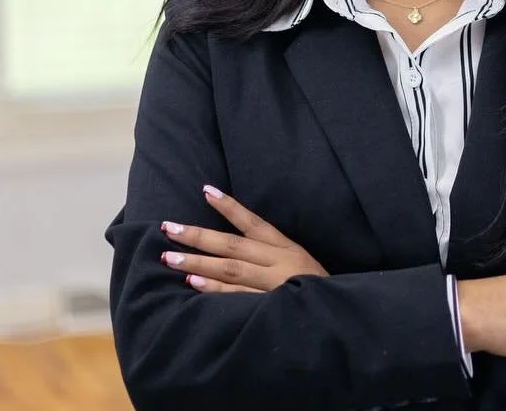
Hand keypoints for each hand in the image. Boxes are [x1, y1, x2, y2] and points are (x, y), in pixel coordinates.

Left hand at [159, 184, 327, 292]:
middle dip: (198, 236)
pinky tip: (193, 283)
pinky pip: (236, 296)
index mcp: (286, 247)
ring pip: (230, 269)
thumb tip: (231, 242)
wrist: (337, 315)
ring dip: (198, 262)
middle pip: (232, 245)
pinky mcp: (269, 306)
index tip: (205, 191)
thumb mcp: (299, 261)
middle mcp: (278, 262)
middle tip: (168, 228)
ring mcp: (273, 284)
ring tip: (170, 257)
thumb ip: (270, 253)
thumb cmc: (314, 288)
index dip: (229, 207)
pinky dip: (214, 288)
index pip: (253, 223)